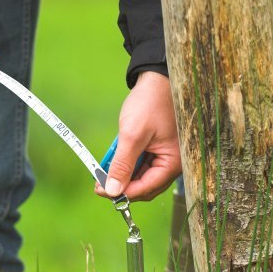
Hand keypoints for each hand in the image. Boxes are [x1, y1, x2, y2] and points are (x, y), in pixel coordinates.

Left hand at [95, 71, 181, 200]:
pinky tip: (114, 160)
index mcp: (172, 163)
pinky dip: (128, 165)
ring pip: (142, 178)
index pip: (145, 189)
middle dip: (122, 186)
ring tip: (104, 170)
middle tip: (99, 182)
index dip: (122, 192)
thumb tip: (112, 191)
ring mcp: (167, 157)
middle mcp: (173, 164)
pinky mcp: (160, 150)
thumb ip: (122, 165)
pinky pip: (143, 166)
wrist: (157, 79)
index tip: (100, 189)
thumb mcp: (132, 135)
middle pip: (145, 187)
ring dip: (123, 175)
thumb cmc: (150, 103)